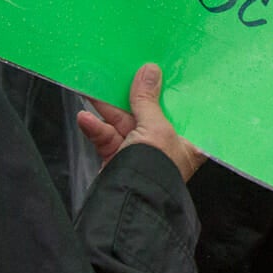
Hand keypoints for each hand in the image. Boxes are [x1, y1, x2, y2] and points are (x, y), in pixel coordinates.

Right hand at [76, 63, 205, 181]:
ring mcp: (141, 152)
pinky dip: (95, 127)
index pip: (182, 110)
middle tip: (121, 72)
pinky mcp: (118, 159)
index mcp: (187, 141)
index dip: (170, 90)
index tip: (160, 69)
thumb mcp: (155, 128)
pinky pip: (107, 137)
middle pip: (149, 112)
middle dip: (132, 94)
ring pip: (124, 122)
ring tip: (92, 88)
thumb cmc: (155, 169)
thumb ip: (148, 99)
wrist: (127, 204)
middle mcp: (166, 146)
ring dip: (107, 107)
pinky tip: (85, 118)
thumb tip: (149, 71)